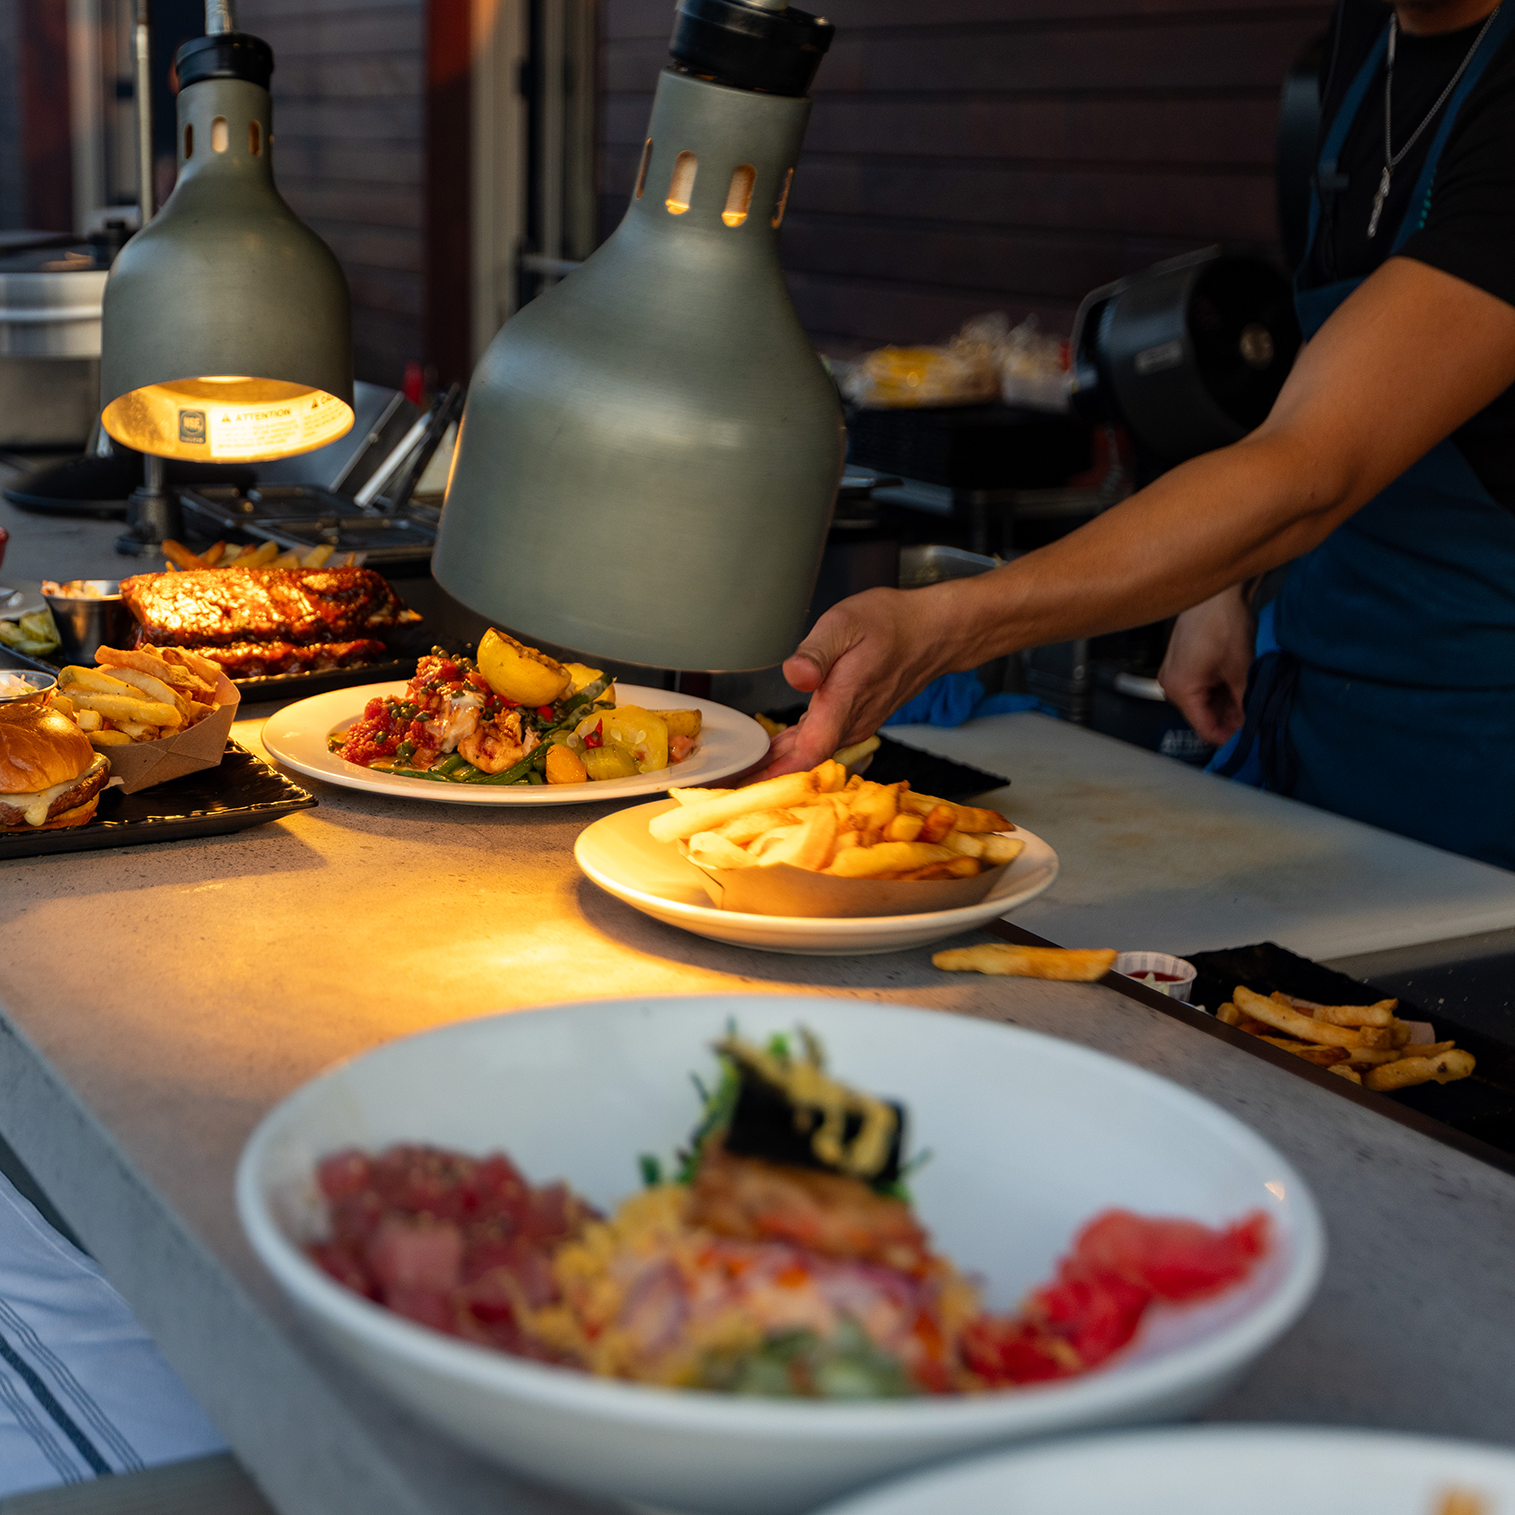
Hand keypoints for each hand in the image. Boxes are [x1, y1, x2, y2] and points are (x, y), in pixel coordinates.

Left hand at [755, 585, 967, 777]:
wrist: (932, 632)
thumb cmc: (890, 624)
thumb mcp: (845, 624)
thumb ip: (816, 652)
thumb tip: (795, 675)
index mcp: (842, 702)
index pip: (807, 753)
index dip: (775, 774)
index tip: (744, 788)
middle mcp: (850, 722)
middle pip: (804, 762)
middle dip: (765, 777)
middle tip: (725, 789)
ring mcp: (854, 724)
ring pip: (811, 754)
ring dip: (777, 766)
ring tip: (739, 775)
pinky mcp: (853, 719)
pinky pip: (819, 743)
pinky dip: (793, 751)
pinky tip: (772, 751)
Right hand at [1157, 586, 1255, 745]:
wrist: (1219, 590)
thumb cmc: (1221, 622)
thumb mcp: (1240, 671)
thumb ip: (1245, 704)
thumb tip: (1252, 724)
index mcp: (1180, 690)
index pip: (1205, 729)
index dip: (1230, 737)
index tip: (1251, 738)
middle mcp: (1172, 685)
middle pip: (1203, 715)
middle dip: (1231, 718)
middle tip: (1258, 716)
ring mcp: (1177, 672)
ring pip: (1205, 701)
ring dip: (1228, 702)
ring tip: (1252, 698)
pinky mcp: (1184, 662)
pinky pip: (1203, 686)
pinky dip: (1221, 689)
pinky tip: (1241, 685)